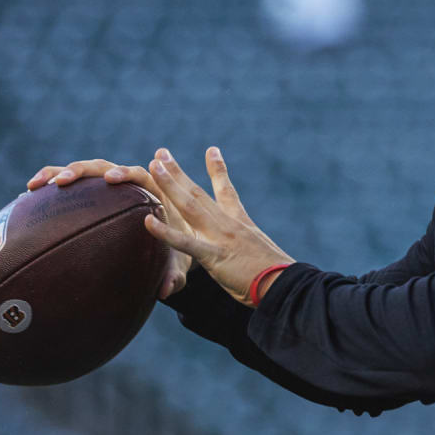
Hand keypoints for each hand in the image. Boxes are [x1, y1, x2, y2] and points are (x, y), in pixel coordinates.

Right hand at [26, 157, 194, 298]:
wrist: (171, 246)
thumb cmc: (175, 252)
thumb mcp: (178, 264)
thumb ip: (175, 275)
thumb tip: (166, 291)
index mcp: (154, 193)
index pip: (139, 175)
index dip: (125, 173)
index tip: (112, 179)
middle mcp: (129, 184)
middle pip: (104, 167)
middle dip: (82, 171)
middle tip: (63, 182)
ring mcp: (109, 188)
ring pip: (84, 172)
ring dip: (59, 173)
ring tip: (36, 185)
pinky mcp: (94, 194)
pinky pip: (71, 186)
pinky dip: (50, 184)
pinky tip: (27, 196)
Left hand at [143, 147, 293, 307]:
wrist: (286, 283)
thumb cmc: (277, 276)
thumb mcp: (264, 255)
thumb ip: (250, 249)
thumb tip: (250, 252)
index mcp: (241, 223)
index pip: (227, 191)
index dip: (218, 170)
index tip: (211, 150)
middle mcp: (228, 224)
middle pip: (198, 193)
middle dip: (179, 172)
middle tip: (162, 153)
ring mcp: (221, 237)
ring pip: (190, 206)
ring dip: (170, 185)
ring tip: (153, 166)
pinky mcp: (215, 256)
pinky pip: (185, 243)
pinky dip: (166, 232)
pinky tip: (148, 221)